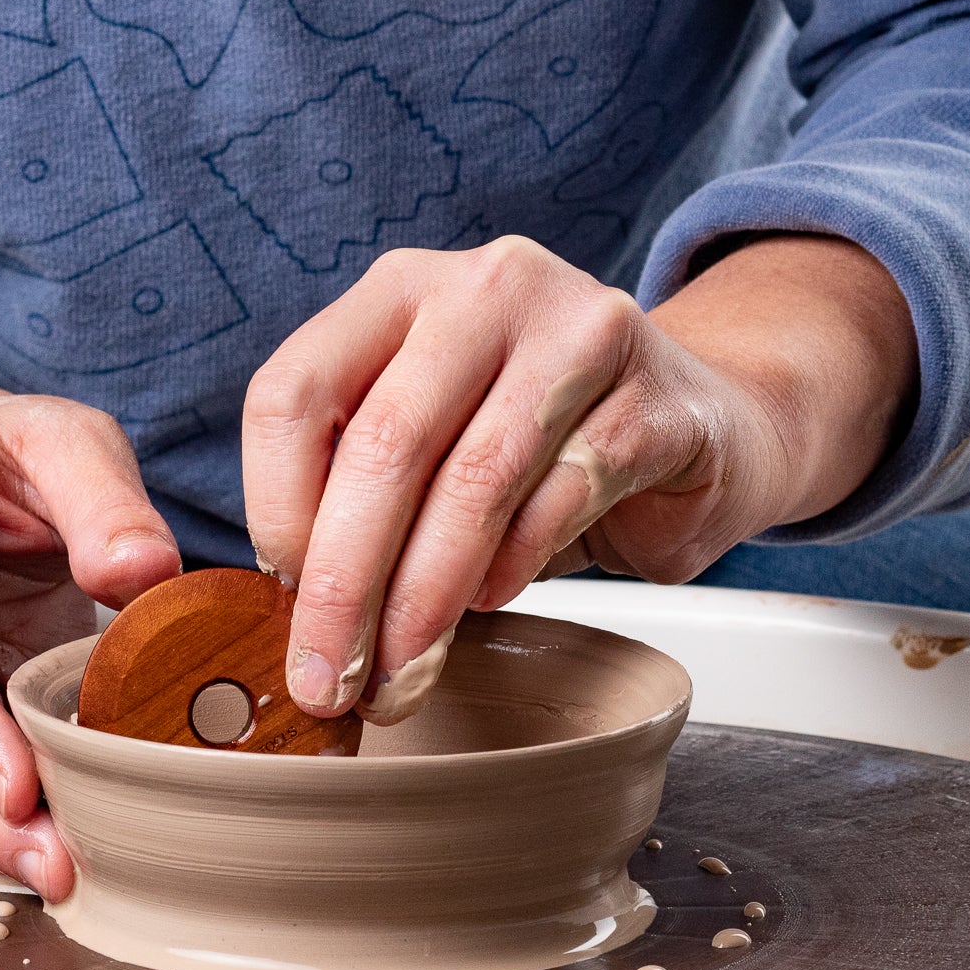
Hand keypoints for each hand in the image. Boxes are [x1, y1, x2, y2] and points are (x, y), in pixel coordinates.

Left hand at [243, 234, 916, 722]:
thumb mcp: (427, 434)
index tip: (280, 596)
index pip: (293, 393)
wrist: (696, 420)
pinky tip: (487, 605)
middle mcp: (485, 290)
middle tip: (328, 679)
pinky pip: (562, 501)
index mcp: (398, 291)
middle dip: (345, 585)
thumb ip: (357, 483)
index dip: (273, 508)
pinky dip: (511, 569)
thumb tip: (294, 606)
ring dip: (424, 601)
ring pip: (474, 482)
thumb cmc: (532, 439)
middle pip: (384, 446)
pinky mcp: (654, 402)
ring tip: (399, 675)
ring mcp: (579, 334)